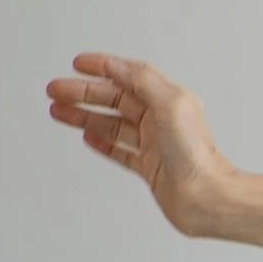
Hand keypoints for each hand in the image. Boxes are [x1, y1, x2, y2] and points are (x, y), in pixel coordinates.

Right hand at [45, 51, 240, 237]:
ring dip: (85, 115)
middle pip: (115, 99)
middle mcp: (163, 121)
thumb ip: (143, 80)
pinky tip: (88, 136)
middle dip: (83, 92)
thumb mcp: (171, 104)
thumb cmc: (196, 156)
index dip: (104, 67)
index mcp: (170, 101)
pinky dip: (103, 142)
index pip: (131, 76)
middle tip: (56, 89)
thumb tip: (117, 65)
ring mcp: (155, 145)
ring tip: (58, 110)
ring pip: (112, 124)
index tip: (79, 63)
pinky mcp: (151, 168)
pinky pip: (121, 150)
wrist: (206, 198)